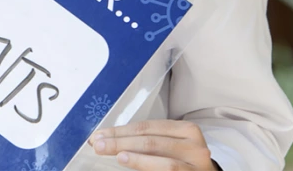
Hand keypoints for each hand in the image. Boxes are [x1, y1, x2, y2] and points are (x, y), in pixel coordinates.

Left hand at [89, 120, 214, 168]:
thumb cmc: (184, 163)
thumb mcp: (171, 147)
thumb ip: (147, 142)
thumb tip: (109, 139)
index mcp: (187, 130)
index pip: (147, 127)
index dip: (121, 130)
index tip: (99, 134)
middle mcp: (194, 145)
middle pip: (150, 140)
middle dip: (120, 141)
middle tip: (97, 143)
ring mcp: (195, 164)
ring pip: (160, 156)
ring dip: (131, 154)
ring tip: (112, 152)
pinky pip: (167, 169)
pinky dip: (144, 165)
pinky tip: (128, 161)